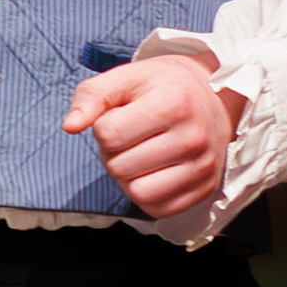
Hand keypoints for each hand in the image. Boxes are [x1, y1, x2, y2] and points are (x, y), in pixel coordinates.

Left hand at [65, 52, 236, 220]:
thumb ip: (92, 95)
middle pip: (120, 167)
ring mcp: (202, 167)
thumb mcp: (128, 77)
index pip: (109, 134)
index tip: (121, 116)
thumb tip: (70, 127)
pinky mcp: (204, 189)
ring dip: (128, 178)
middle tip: (130, 138)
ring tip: (139, 156)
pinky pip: (159, 209)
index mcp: (173, 104)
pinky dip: (147, 195)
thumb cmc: (165, 87)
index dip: (104, 127)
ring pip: (138, 193)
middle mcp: (193, 138)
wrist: (215, 99)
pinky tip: (153, 172)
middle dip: (114, 154)